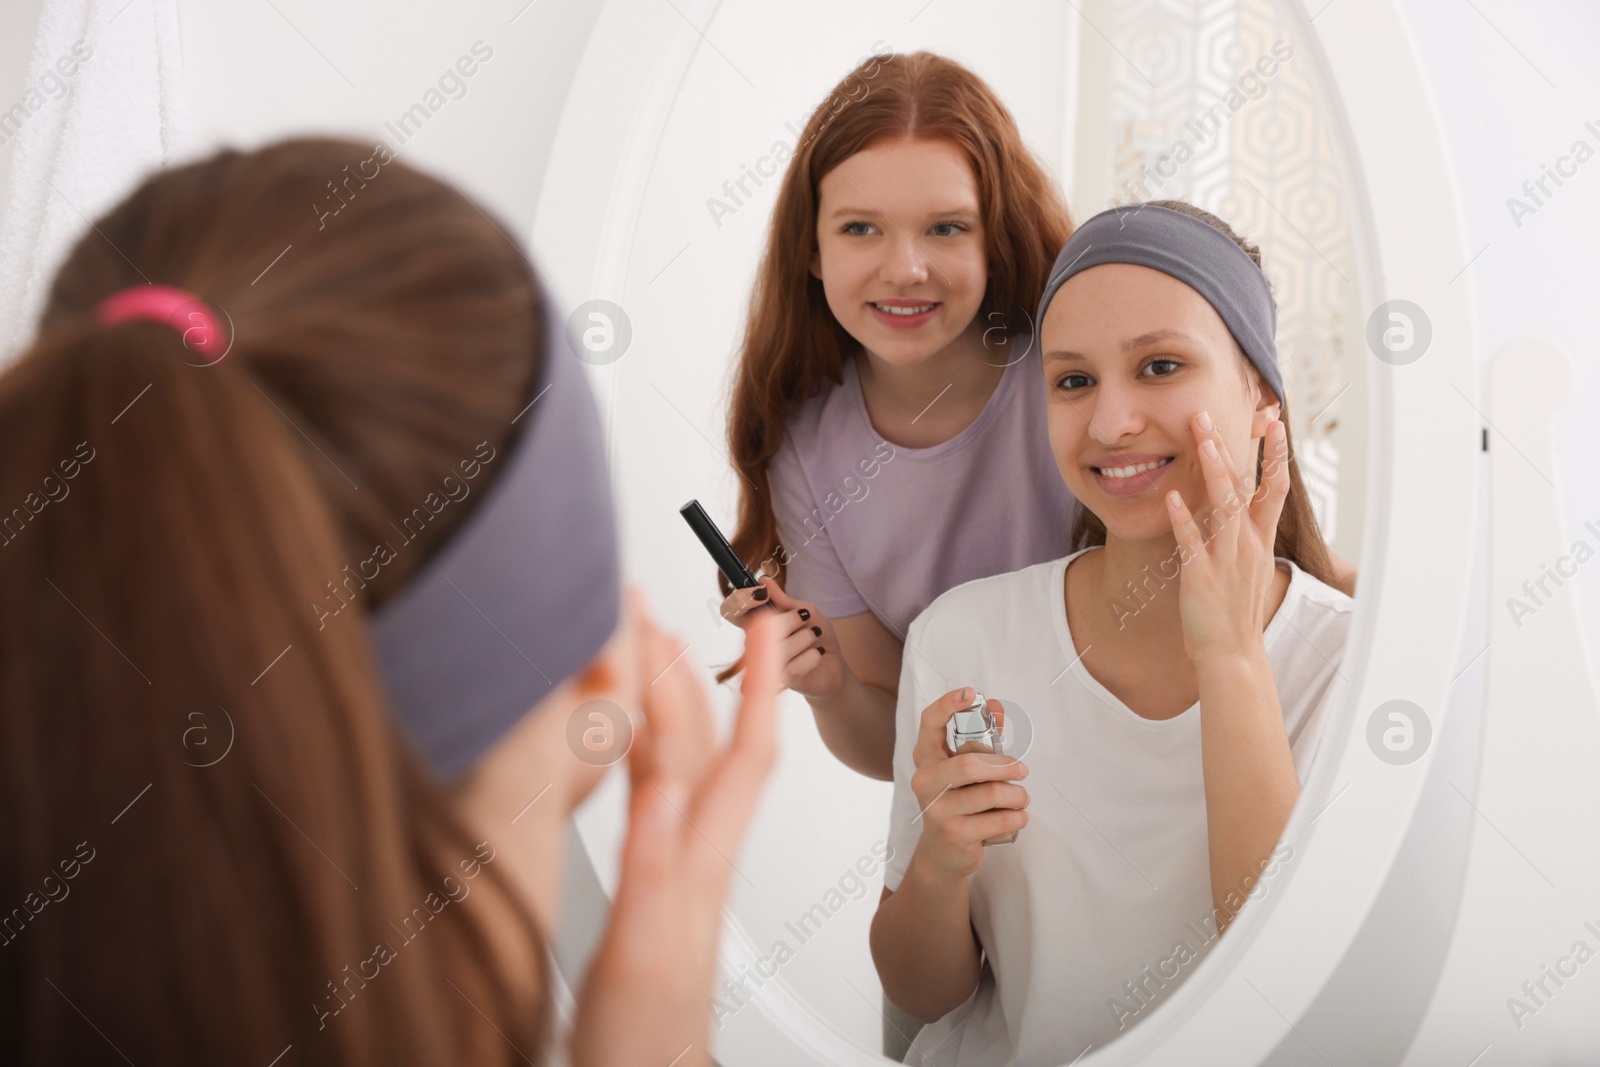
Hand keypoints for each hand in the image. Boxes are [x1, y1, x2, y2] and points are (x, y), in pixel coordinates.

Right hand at [570, 590, 782, 1066]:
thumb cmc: (644, 1030)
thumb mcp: (643, 945)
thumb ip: (653, 864)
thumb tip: (663, 788)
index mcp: (701, 857)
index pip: (745, 751)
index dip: (760, 685)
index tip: (771, 623)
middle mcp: (694, 846)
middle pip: (701, 739)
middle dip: (688, 668)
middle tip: (661, 607)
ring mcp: (674, 859)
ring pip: (673, 758)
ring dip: (662, 697)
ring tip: (644, 645)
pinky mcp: (651, 877)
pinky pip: (647, 792)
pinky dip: (634, 748)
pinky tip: (621, 729)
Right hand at [718, 575, 841, 698]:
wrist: (833, 664)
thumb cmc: (815, 635)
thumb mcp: (806, 611)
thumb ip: (784, 600)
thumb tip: (764, 581)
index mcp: (756, 623)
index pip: (731, 610)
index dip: (740, 600)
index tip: (762, 594)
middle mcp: (754, 644)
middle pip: (761, 626)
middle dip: (791, 619)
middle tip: (805, 620)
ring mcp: (764, 664)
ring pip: (781, 646)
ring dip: (805, 638)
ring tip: (813, 640)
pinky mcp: (779, 681)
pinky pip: (794, 665)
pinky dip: (812, 656)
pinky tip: (815, 656)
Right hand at [907, 688, 1028, 883]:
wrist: (943, 854)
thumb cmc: (959, 803)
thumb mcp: (964, 772)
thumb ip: (980, 741)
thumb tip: (995, 707)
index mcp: (926, 759)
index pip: (929, 723)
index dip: (947, 705)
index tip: (970, 693)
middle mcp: (925, 781)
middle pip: (969, 763)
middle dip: (1005, 766)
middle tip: (1022, 770)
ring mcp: (937, 810)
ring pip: (991, 793)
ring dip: (1017, 795)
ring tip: (1021, 798)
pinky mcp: (955, 834)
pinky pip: (1000, 819)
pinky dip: (1017, 817)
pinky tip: (1015, 817)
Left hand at [1164, 412, 1290, 663]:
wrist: (1232, 654)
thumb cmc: (1235, 608)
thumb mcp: (1248, 563)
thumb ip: (1244, 531)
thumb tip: (1238, 501)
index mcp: (1261, 540)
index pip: (1274, 486)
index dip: (1276, 453)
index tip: (1273, 419)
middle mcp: (1248, 545)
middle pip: (1247, 486)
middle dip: (1236, 447)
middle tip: (1218, 413)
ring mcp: (1227, 560)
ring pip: (1225, 508)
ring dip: (1214, 472)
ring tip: (1203, 440)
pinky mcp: (1202, 577)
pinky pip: (1192, 544)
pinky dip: (1183, 520)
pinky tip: (1172, 498)